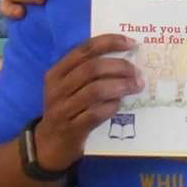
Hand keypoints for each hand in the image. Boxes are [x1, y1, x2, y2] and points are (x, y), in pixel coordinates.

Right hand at [35, 34, 143, 170]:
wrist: (49, 144)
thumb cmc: (68, 108)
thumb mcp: (70, 86)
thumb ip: (90, 71)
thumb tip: (127, 56)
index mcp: (57, 72)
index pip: (84, 49)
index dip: (110, 42)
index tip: (132, 43)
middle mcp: (57, 88)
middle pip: (92, 69)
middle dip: (120, 67)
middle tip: (137, 71)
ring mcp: (62, 109)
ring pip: (95, 90)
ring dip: (121, 86)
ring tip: (137, 86)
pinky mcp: (71, 129)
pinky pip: (95, 114)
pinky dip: (111, 106)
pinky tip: (120, 104)